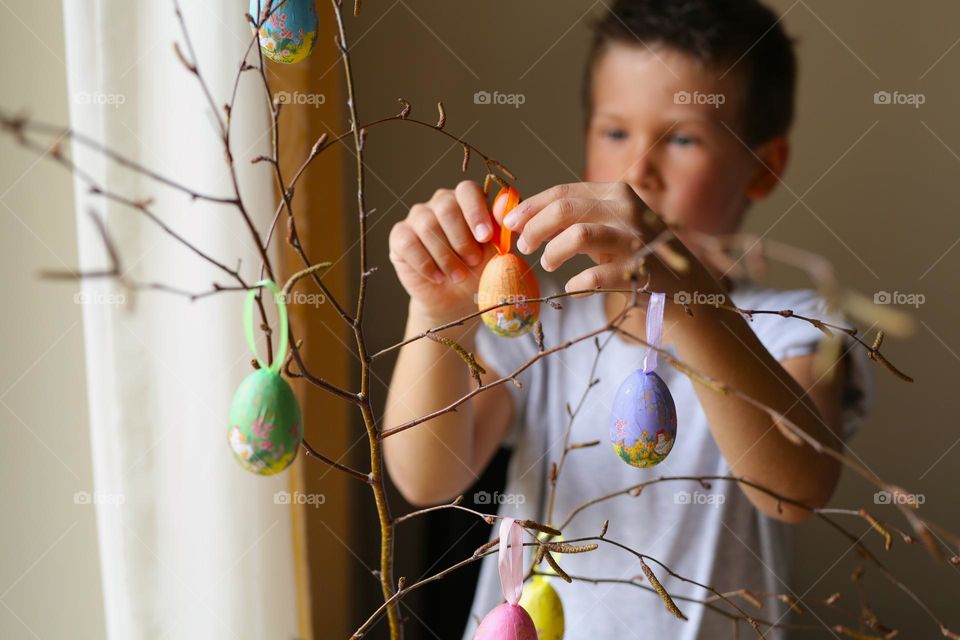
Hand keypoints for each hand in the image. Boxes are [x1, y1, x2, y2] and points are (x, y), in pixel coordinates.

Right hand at [389, 180, 498, 320]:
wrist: (456, 299)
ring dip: (446, 256)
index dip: (476, 212)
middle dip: (462, 238)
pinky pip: (408, 243)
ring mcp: (417, 218)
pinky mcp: (400, 237)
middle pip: (446, 206)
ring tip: (458, 276)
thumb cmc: (479, 269)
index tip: (485, 237)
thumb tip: (506, 199)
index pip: (467, 190)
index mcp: (466, 200)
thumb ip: (501, 225)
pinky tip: (437, 277)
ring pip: (427, 226)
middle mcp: (440, 203)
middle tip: (473, 261)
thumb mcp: (496, 251)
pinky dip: (425, 264)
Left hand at [501, 181, 719, 304]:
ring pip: (579, 236)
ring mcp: (636, 239)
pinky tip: (573, 287)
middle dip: (536, 228)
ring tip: (548, 265)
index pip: (563, 192)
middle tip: (524, 247)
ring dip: (554, 252)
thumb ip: (571, 218)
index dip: (531, 207)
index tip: (509, 223)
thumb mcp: (606, 227)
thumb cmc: (632, 254)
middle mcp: (627, 209)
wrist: (682, 285)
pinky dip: (578, 283)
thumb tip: (521, 219)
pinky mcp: (641, 270)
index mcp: (615, 193)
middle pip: (566, 209)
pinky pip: (597, 275)